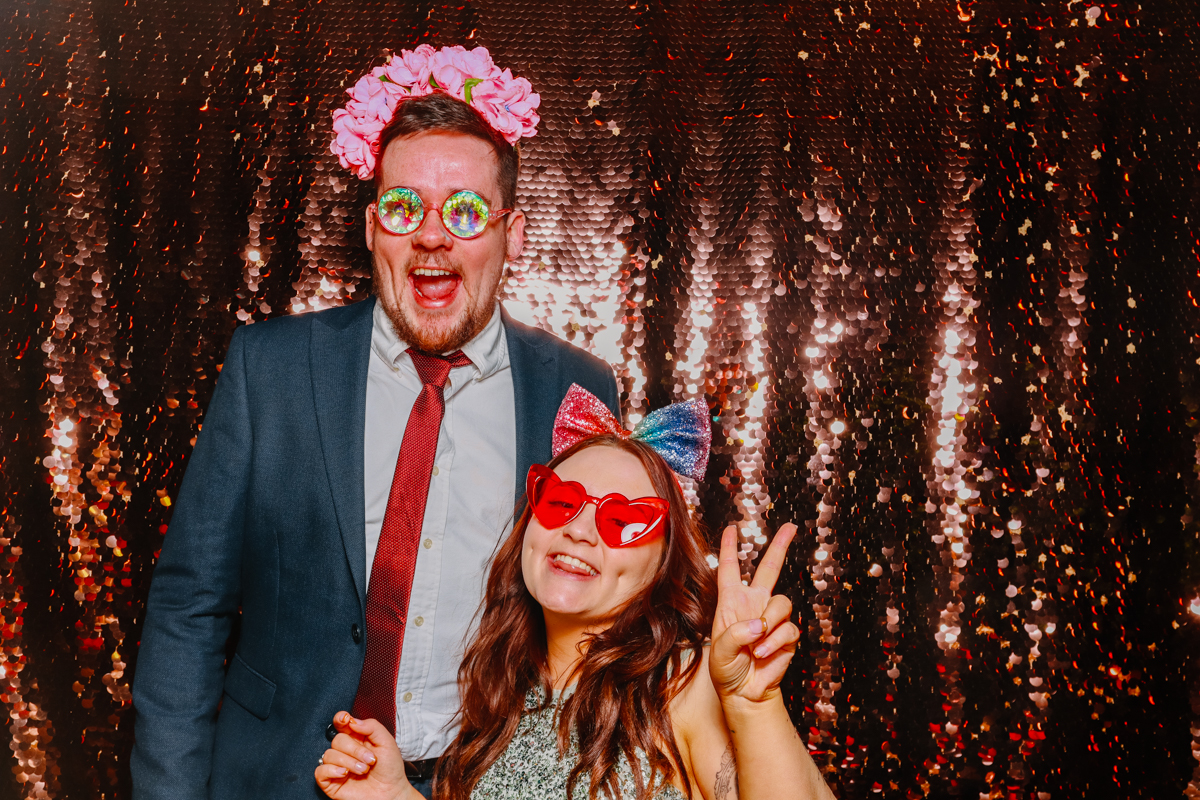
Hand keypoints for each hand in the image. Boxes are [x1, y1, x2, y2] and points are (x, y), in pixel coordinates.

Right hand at [315, 712, 411, 799]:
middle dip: (355, 750)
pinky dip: (332, 770)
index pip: (341, 724)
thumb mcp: (387, 742)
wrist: (391, 792)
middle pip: (337, 740)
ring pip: (329, 754)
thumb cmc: (390, 768)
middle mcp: (345, 751)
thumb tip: (352, 721)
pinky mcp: (331, 782)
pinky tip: (345, 774)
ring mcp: (337, 766)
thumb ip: (371, 726)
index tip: (345, 720)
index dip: (340, 719)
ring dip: (348, 762)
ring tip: (363, 770)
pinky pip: (320, 771)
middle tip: (370, 760)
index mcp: (357, 738)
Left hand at [709, 523, 800, 704]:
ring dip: (770, 624)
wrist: (744, 693)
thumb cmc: (726, 670)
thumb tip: (759, 624)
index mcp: (731, 601)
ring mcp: (772, 618)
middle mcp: (754, 604)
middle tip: (791, 527)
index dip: (729, 547)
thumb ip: (735, 635)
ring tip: (756, 647)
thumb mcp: (720, 652)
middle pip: (770, 568)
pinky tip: (764, 653)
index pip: (730, 568)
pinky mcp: (787, 636)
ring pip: (782, 603)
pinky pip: (789, 629)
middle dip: (780, 546)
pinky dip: (776, 641)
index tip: (732, 528)